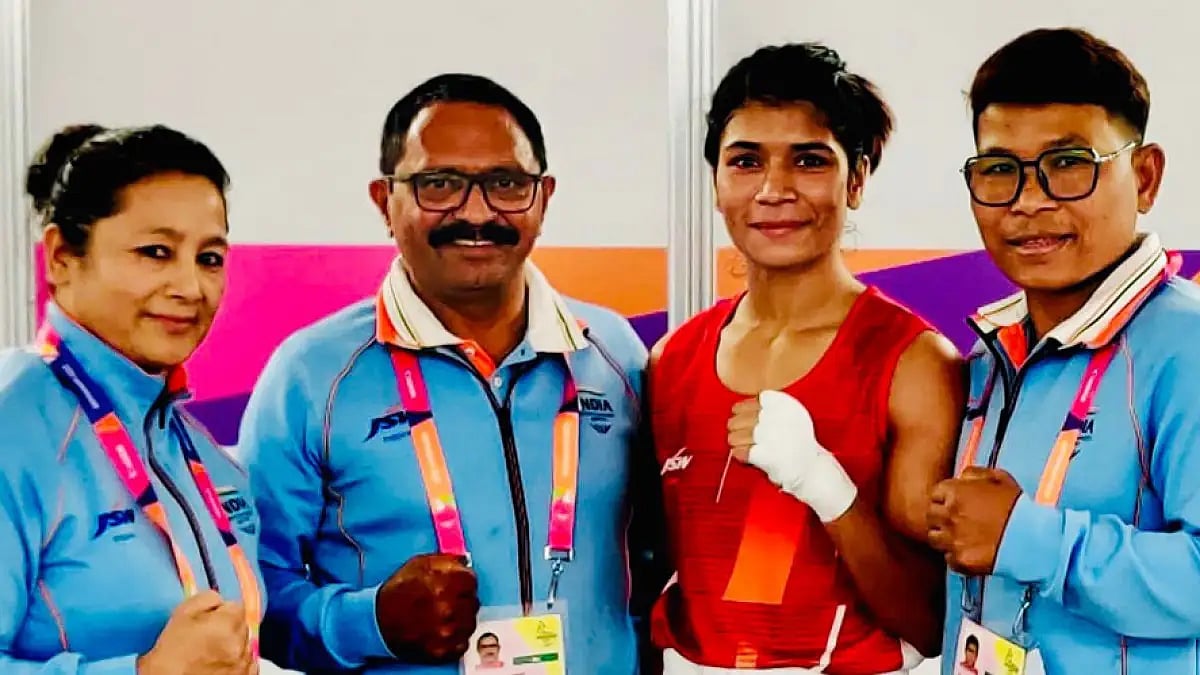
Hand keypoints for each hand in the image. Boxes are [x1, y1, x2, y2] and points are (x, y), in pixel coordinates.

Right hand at [137, 590, 255, 674]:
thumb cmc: (169, 656)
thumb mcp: (180, 616)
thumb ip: (205, 599)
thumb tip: (218, 600)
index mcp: (228, 623)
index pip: (236, 606)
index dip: (220, 613)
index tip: (209, 621)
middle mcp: (241, 643)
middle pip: (242, 626)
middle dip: (228, 629)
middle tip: (206, 639)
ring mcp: (244, 664)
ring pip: (245, 646)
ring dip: (233, 647)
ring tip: (210, 656)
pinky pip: (247, 665)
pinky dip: (236, 664)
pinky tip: (218, 667)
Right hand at [376, 553, 480, 662]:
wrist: (377, 621)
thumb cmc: (397, 592)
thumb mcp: (418, 564)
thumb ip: (446, 560)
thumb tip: (463, 560)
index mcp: (445, 583)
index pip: (472, 581)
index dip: (463, 582)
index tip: (457, 585)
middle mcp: (448, 607)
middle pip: (473, 602)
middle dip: (462, 600)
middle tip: (447, 601)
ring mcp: (447, 631)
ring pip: (469, 623)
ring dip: (460, 619)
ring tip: (442, 616)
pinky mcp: (442, 649)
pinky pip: (462, 643)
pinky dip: (455, 639)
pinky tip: (442, 630)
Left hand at [727, 390, 856, 522]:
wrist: (813, 468)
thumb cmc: (800, 443)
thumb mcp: (791, 415)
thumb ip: (770, 408)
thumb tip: (740, 409)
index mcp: (781, 403)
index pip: (750, 402)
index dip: (743, 411)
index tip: (743, 417)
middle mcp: (773, 416)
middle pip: (738, 418)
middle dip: (736, 427)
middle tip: (739, 435)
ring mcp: (767, 434)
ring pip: (735, 435)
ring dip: (736, 442)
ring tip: (742, 446)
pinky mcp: (763, 454)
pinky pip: (740, 451)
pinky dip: (739, 454)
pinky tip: (745, 456)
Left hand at [927, 467, 1022, 574]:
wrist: (1032, 538)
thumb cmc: (1018, 507)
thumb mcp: (999, 479)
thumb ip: (975, 474)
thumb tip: (961, 477)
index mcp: (956, 492)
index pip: (936, 494)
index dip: (945, 499)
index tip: (953, 505)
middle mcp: (949, 514)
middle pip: (931, 515)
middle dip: (941, 517)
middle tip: (957, 522)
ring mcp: (952, 539)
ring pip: (934, 538)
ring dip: (944, 537)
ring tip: (961, 538)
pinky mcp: (959, 559)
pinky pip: (948, 558)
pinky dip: (956, 556)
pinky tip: (971, 551)